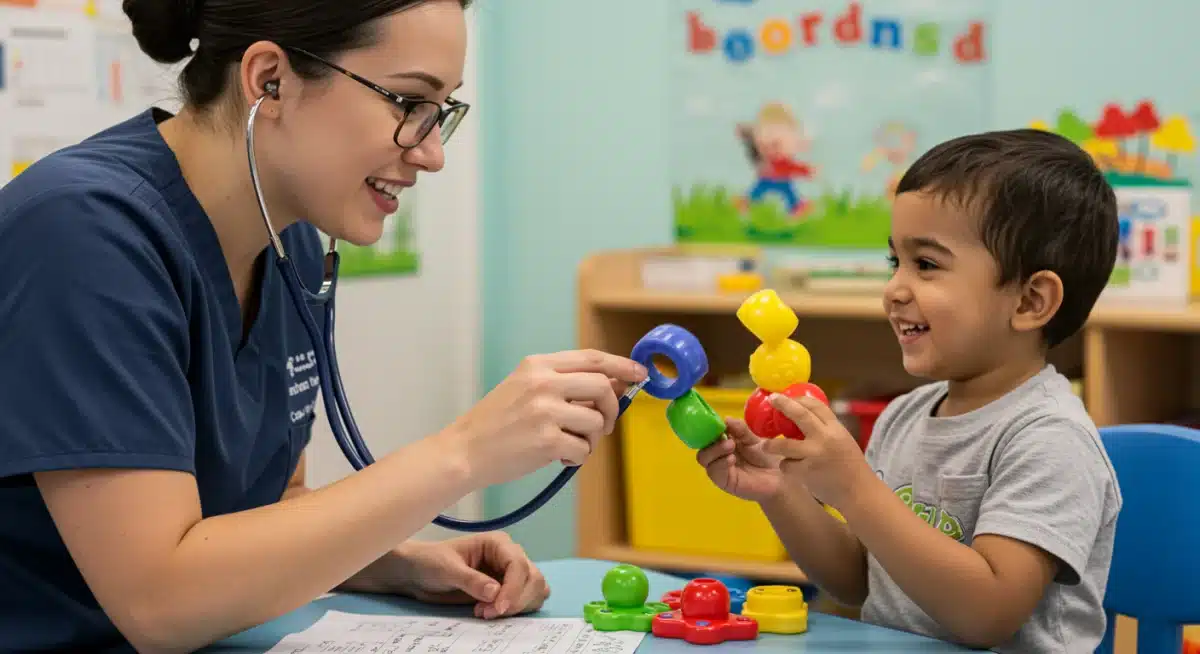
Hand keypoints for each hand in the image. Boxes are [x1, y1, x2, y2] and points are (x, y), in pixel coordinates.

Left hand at [392, 533, 548, 618]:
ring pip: (536, 591)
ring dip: (517, 607)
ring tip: (485, 612)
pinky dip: (516, 611)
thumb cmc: (431, 562)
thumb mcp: (447, 570)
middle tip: (486, 613)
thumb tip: (496, 593)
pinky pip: (527, 601)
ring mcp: (510, 575)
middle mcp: (509, 557)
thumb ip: (471, 581)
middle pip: (533, 579)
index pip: (519, 565)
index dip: (514, 589)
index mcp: (497, 544)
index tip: (498, 608)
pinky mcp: (507, 591)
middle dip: (515, 600)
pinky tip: (491, 612)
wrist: (419, 574)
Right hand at [449, 350, 646, 486]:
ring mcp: (545, 411)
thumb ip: (566, 382)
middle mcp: (543, 383)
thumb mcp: (526, 387)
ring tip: (569, 444)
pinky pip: (583, 450)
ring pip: (595, 422)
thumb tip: (614, 383)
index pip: (592, 358)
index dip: (621, 366)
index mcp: (538, 365)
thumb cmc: (497, 422)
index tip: (640, 374)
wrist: (464, 451)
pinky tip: (558, 458)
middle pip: (602, 387)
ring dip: (591, 439)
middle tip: (603, 424)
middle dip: (612, 408)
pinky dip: (577, 458)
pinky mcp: (546, 441)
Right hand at [697, 418, 782, 501]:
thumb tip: (726, 419)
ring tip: (731, 445)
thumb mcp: (753, 438)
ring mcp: (720, 468)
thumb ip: (740, 429)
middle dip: (710, 439)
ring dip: (715, 450)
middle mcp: (718, 455)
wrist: (780, 477)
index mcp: (724, 442)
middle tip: (726, 436)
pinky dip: (720, 463)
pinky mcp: (724, 482)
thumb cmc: (767, 457)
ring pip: (704, 458)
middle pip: (702, 446)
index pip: (708, 433)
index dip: (710, 427)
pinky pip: (714, 472)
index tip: (718, 423)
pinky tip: (732, 459)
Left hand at [759, 393, 875, 508]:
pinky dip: (786, 466)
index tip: (787, 396)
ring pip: (784, 444)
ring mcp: (815, 455)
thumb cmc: (851, 467)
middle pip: (800, 414)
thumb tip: (804, 418)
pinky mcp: (807, 472)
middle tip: (772, 399)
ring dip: (772, 444)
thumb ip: (826, 430)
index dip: (800, 398)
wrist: (860, 493)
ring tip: (765, 445)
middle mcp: (825, 438)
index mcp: (836, 429)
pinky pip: (787, 465)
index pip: (816, 405)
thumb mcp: (843, 441)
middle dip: (783, 404)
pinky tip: (790, 468)